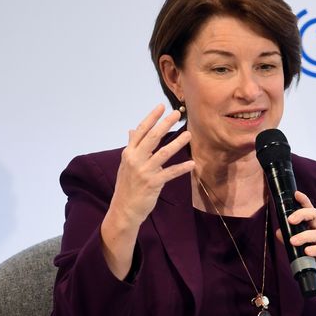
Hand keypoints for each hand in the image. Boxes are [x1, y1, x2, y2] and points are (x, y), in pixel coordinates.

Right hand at [110, 104, 194, 226]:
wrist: (124, 209)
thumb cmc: (127, 185)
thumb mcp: (126, 164)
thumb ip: (131, 146)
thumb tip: (131, 130)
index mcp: (129, 153)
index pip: (141, 130)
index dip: (152, 117)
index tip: (161, 106)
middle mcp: (135, 159)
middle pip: (152, 137)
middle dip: (165, 123)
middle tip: (177, 113)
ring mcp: (144, 171)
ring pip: (163, 153)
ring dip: (177, 143)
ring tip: (188, 134)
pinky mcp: (153, 183)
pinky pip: (170, 173)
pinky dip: (182, 168)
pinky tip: (192, 163)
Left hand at [281, 191, 315, 297]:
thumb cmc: (311, 265)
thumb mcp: (297, 251)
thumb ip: (289, 240)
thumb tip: (278, 231)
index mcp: (313, 230)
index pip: (311, 212)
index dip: (305, 202)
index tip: (296, 194)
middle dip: (303, 214)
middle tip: (290, 219)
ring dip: (304, 235)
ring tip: (293, 241)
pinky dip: (314, 249)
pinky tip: (306, 251)